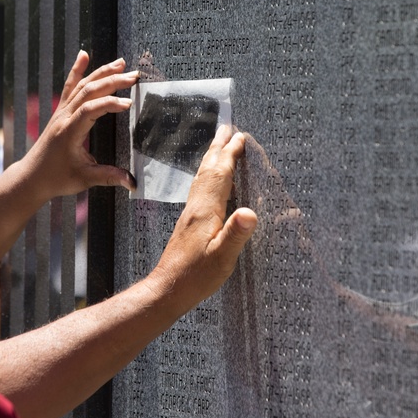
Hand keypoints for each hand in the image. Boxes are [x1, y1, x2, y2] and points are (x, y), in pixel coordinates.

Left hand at [22, 51, 138, 200]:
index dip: (111, 104)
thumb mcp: (84, 179)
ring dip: (101, 72)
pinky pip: (70, 86)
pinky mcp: (61, 112)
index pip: (91, 110)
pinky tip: (83, 54)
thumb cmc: (56, 178)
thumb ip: (109, 177)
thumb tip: (132, 182)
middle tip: (134, 76)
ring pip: (82, 85)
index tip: (130, 103)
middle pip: (89, 91)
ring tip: (121, 63)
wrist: (32, 177)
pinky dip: (77, 69)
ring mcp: (61, 112)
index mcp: (69, 132)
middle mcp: (64, 117)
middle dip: (112, 81)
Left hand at [146, 125, 257, 313]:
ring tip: (218, 146)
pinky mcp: (189, 223)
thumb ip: (235, 234)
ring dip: (211, 159)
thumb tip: (251, 211)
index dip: (230, 155)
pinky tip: (209, 183)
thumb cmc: (195, 277)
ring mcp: (190, 214)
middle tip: (227, 128)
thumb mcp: (222, 258)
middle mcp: (196, 207)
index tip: (240, 137)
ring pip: (202, 178)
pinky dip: (207, 176)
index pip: (220, 175)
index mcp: (205, 210)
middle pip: (208, 170)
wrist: (167, 289)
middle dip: (219, 148)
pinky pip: (200, 189)